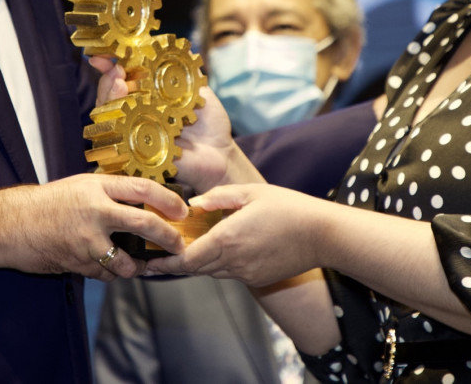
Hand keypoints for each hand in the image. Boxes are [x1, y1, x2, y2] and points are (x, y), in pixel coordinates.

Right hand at [0, 173, 188, 280]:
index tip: (182, 211)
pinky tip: (110, 269)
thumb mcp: (80, 186)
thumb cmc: (46, 203)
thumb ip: (108, 193)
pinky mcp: (78, 262)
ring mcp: (87, 239)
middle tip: (178, 246)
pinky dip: (111, 274)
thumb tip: (142, 202)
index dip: (169, 200)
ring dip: (137, 267)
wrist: (10, 223)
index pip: (144, 189)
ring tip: (139, 266)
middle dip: (167, 238)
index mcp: (98, 187)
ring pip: (127, 261)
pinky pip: (106, 274)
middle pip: (145, 224)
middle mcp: (96, 210)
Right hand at [88, 56, 257, 192]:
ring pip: (107, 117)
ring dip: (109, 98)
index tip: (101, 56)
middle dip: (108, 80)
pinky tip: (124, 114)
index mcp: (145, 95)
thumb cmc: (208, 122)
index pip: (119, 77)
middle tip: (117, 71)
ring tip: (119, 84)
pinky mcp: (135, 156)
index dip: (109, 65)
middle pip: (107, 96)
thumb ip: (183, 68)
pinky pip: (119, 143)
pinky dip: (118, 127)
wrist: (221, 154)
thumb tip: (173, 47)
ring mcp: (133, 134)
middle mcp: (135, 113)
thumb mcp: (197, 89)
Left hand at [146, 183, 329, 285]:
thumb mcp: (251, 193)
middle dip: (175, 263)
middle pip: (195, 268)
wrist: (322, 235)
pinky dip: (220, 263)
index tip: (147, 261)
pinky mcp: (258, 278)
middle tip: (155, 258)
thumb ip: (218, 198)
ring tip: (186, 249)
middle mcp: (233, 261)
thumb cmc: (288, 208)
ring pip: (212, 271)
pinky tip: (222, 248)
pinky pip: (230, 272)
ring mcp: (246, 273)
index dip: (165, 263)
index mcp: (227, 239)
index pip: (186, 259)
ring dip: (198, 262)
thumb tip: (193, 205)